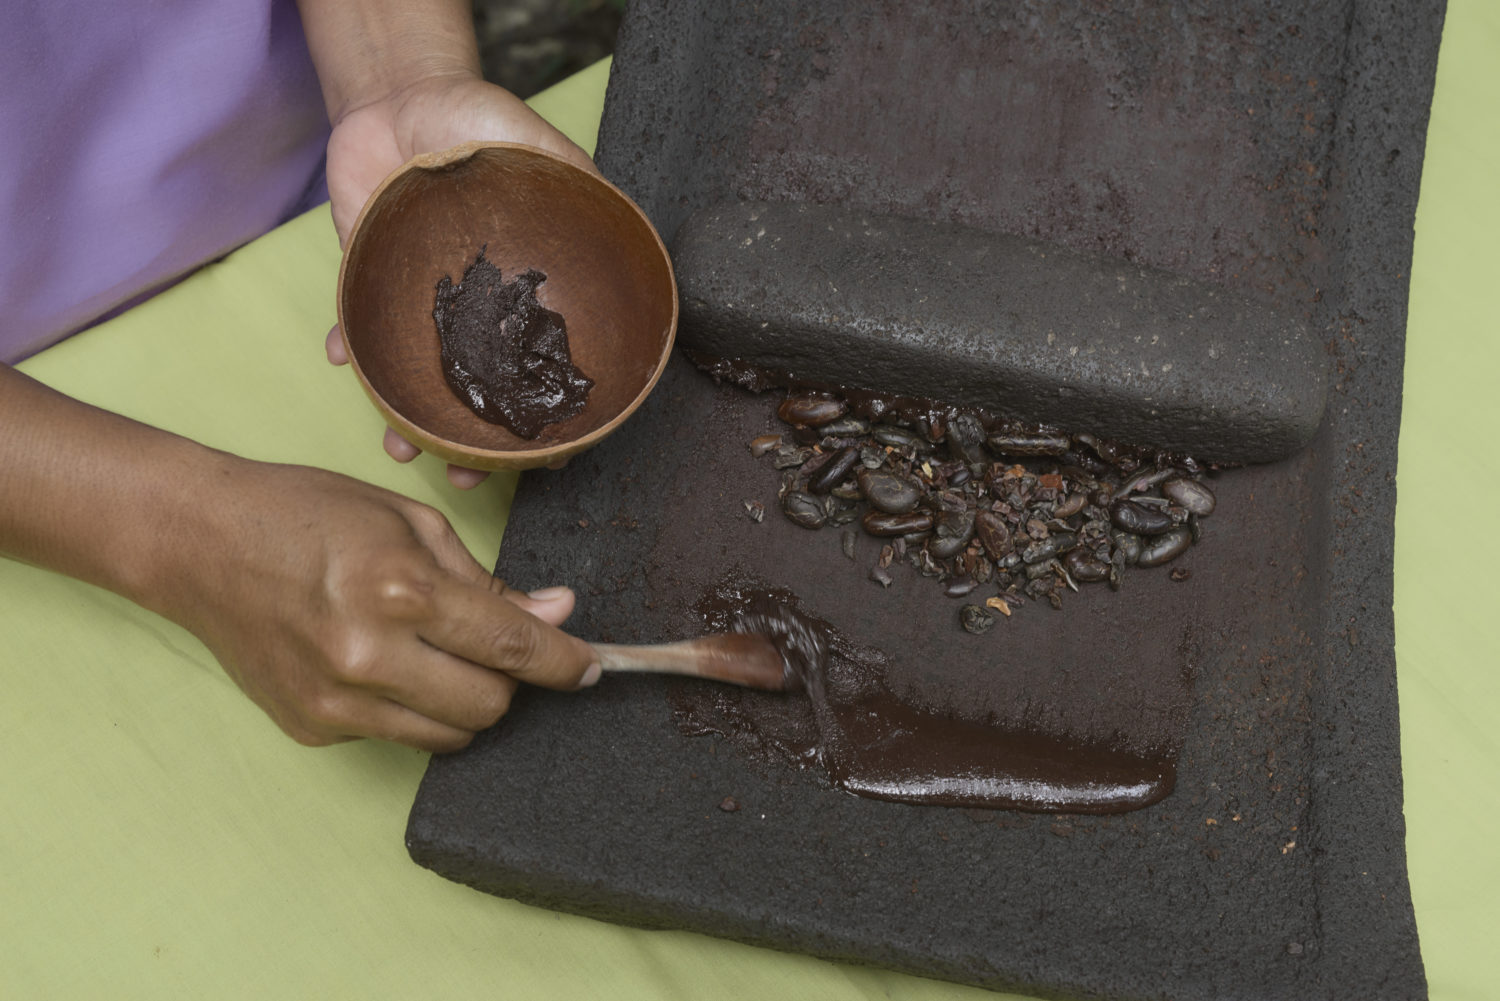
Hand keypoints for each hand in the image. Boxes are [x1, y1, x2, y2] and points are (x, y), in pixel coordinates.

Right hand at [161, 457, 599, 750]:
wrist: (199, 542)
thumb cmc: (307, 514)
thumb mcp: (409, 522)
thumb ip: (486, 578)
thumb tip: (557, 614)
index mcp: (401, 590)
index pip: (512, 646)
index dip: (565, 663)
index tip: (592, 669)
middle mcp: (369, 655)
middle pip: (489, 706)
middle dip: (510, 681)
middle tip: (491, 646)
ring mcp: (336, 701)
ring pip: (449, 734)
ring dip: (465, 701)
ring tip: (436, 653)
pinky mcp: (312, 727)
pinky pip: (397, 735)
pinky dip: (410, 707)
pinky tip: (382, 664)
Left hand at [321, 72, 596, 487]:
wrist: (395, 96)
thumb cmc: (473, 115)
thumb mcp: (529, 138)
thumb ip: (567, 175)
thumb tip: (612, 213)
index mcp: (533, 287)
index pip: (551, 361)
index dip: (555, 415)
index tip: (549, 458)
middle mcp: (487, 308)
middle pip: (488, 390)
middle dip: (477, 445)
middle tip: (467, 479)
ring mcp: (432, 303)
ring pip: (425, 379)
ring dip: (410, 420)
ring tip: (401, 447)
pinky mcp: (378, 285)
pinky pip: (362, 330)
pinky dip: (348, 347)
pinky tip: (340, 358)